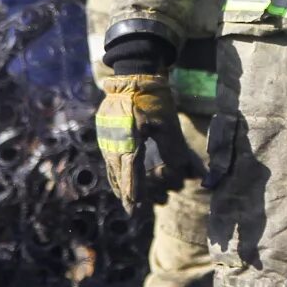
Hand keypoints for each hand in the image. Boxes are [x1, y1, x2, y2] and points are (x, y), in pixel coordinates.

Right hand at [95, 73, 201, 209]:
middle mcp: (114, 144)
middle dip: (128, 194)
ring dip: (121, 184)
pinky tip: (120, 177)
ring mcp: (107, 139)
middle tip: (135, 211)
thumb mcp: (167, 124)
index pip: (131, 175)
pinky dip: (116, 171)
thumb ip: (173, 150)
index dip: (134, 194)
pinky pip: (110, 159)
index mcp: (129, 142)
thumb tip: (180, 173)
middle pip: (119, 176)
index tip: (135, 211)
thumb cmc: (154, 98)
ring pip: (112, 169)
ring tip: (128, 199)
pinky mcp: (106, 134)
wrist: (132, 75)